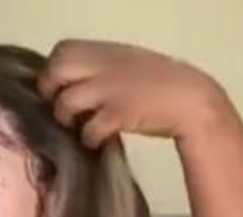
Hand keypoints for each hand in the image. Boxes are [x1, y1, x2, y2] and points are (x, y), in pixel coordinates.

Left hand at [38, 39, 225, 147]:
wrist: (192, 101)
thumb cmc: (158, 87)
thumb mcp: (126, 66)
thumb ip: (99, 70)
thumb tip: (69, 86)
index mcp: (107, 52)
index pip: (62, 50)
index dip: (53, 70)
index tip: (57, 89)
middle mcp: (105, 65)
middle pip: (57, 70)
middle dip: (50, 92)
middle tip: (60, 110)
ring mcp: (112, 88)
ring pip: (67, 101)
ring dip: (66, 118)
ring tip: (79, 126)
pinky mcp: (120, 113)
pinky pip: (88, 128)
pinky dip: (88, 138)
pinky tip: (97, 140)